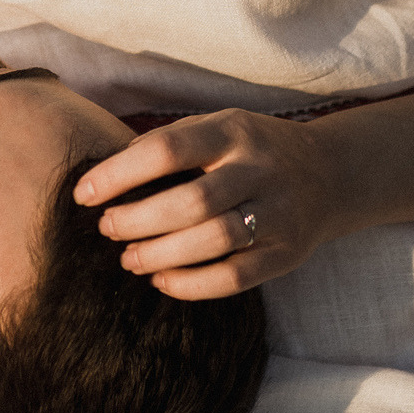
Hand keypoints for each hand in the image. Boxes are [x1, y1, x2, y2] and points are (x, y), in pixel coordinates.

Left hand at [73, 109, 346, 299]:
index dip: (118, 174)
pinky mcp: (287, 253)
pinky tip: (162, 280)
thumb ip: (167, 144)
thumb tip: (104, 173)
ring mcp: (279, 213)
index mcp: (232, 132)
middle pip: (192, 202)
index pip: (167, 150)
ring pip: (215, 241)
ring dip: (161, 255)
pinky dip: (192, 285)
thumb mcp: (216, 128)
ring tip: (129, 259)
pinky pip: (236, 278)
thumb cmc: (248, 150)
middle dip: (137, 220)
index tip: (84, 194)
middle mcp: (259, 169)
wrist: (329, 172)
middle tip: (107, 229)